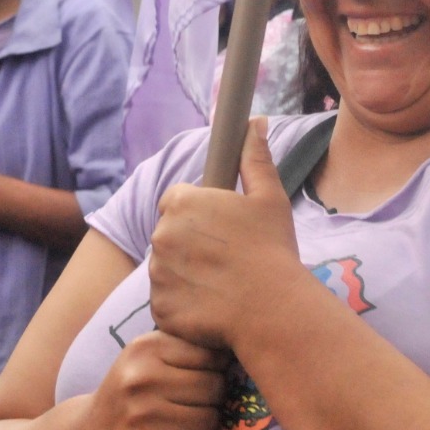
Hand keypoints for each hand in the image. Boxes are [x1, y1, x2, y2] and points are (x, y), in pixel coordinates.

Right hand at [84, 330, 226, 429]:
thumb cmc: (134, 389)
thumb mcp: (152, 354)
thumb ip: (190, 343)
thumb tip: (240, 344)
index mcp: (145, 349)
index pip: (212, 354)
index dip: (217, 367)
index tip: (205, 373)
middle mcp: (139, 382)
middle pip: (215, 388)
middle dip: (214, 396)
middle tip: (197, 401)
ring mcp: (140, 420)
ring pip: (209, 420)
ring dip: (206, 424)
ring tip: (186, 420)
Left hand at [149, 118, 302, 350]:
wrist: (271, 308)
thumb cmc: (272, 248)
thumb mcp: (270, 197)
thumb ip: (255, 158)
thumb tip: (255, 121)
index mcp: (183, 202)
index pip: (176, 200)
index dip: (200, 212)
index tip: (223, 226)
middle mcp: (161, 234)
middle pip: (170, 233)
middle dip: (192, 242)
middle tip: (228, 255)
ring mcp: (157, 273)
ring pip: (168, 267)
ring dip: (187, 272)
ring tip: (223, 281)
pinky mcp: (159, 307)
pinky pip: (168, 300)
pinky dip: (185, 302)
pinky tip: (213, 303)